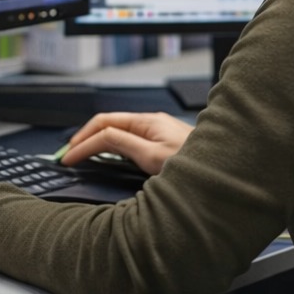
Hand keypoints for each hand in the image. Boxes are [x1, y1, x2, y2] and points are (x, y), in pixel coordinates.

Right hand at [60, 112, 192, 176]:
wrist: (225, 172)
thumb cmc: (196, 164)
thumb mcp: (153, 157)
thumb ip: (124, 145)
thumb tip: (100, 138)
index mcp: (147, 122)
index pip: (103, 126)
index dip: (82, 141)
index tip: (68, 157)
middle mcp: (151, 124)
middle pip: (108, 125)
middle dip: (85, 138)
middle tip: (68, 154)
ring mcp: (157, 133)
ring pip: (118, 132)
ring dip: (97, 142)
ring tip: (81, 154)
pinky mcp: (162, 145)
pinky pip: (129, 140)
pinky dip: (111, 147)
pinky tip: (109, 157)